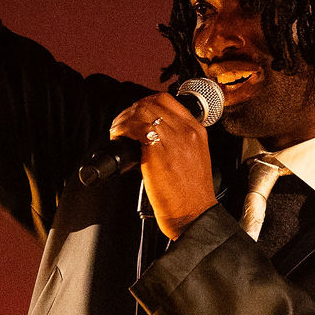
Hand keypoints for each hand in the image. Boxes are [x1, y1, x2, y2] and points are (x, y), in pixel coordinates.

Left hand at [109, 95, 217, 238]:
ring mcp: (173, 139)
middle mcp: (186, 131)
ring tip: (117, 131)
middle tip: (122, 123)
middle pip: (151, 103)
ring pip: (141, 112)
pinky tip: (118, 138)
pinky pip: (135, 128)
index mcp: (196, 130)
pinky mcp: (157, 151)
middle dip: (131, 110)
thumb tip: (152, 134)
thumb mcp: (194, 157)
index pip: (167, 100)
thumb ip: (179, 142)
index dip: (145, 103)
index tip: (135, 113)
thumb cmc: (191, 193)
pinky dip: (121, 129)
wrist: (194, 214)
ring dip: (123, 119)